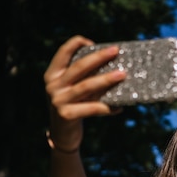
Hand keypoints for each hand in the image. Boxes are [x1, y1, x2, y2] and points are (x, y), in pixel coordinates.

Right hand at [44, 35, 126, 150]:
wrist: (63, 135)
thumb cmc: (75, 107)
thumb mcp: (75, 90)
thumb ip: (85, 78)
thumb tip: (115, 66)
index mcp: (53, 75)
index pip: (63, 53)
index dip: (76, 44)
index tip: (94, 42)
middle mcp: (53, 85)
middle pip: (78, 67)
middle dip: (98, 57)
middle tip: (115, 50)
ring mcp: (58, 100)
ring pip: (86, 86)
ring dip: (106, 79)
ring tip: (122, 75)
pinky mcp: (66, 115)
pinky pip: (91, 108)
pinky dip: (107, 108)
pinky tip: (119, 108)